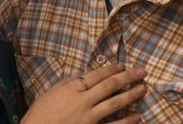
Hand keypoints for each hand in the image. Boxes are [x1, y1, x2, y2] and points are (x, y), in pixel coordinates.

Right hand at [21, 64, 146, 123]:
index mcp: (71, 89)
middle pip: (109, 86)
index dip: (111, 69)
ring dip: (130, 95)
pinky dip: (126, 121)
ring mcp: (88, 118)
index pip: (95, 75)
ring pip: (114, 103)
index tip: (123, 65)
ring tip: (143, 89)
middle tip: (142, 72)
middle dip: (127, 77)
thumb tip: (77, 74)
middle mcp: (82, 101)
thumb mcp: (48, 94)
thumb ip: (64, 83)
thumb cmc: (39, 115)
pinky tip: (137, 116)